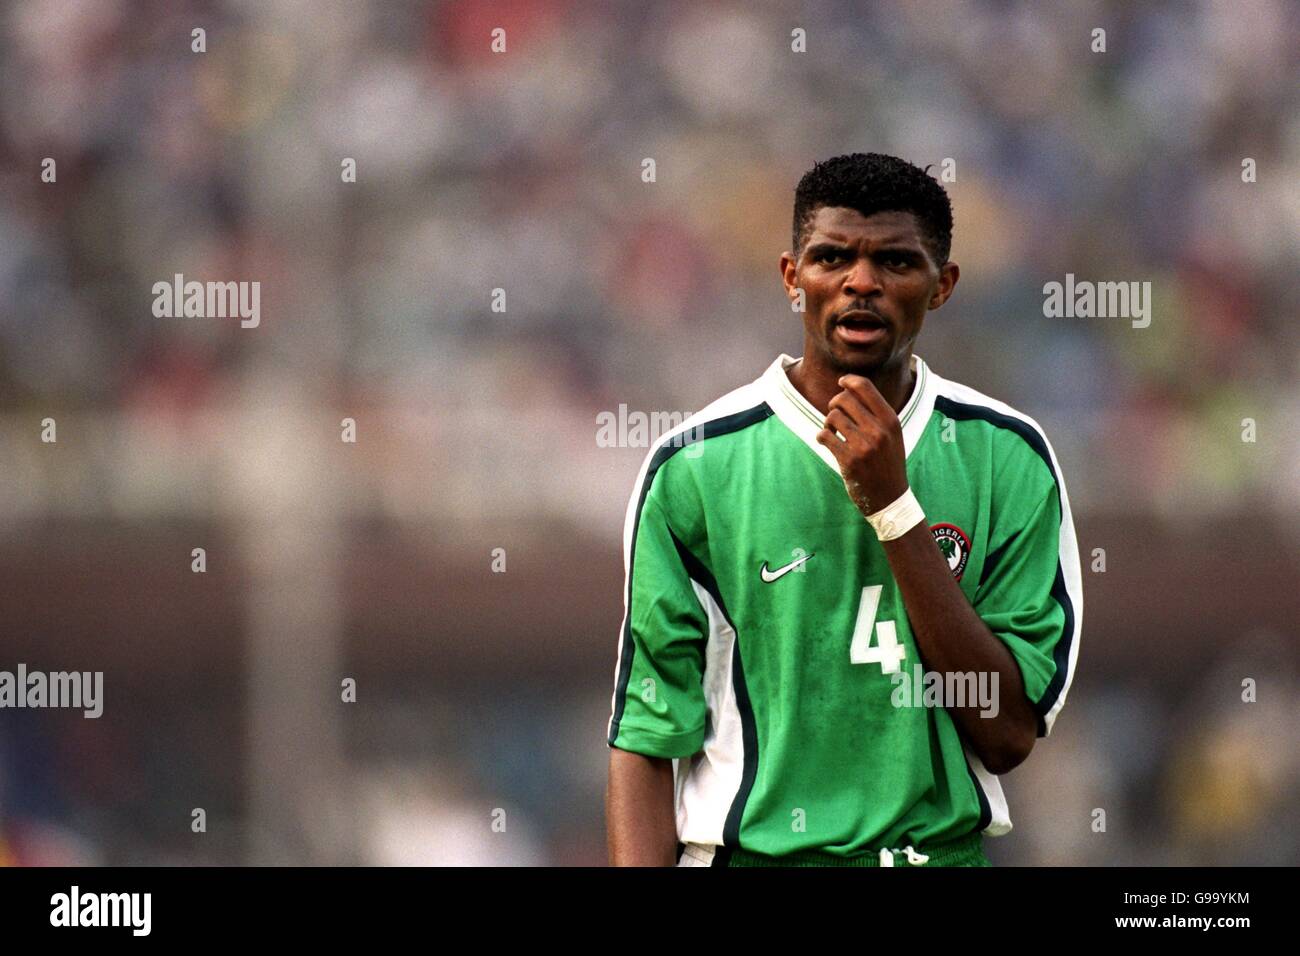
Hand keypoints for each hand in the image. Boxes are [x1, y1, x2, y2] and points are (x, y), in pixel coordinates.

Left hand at [815, 375, 909, 517]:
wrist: (890, 498)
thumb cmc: (887, 462)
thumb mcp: (892, 435)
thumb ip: (876, 412)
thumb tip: (848, 386)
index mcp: (891, 421)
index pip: (865, 387)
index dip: (849, 380)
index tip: (841, 382)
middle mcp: (879, 431)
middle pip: (844, 399)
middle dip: (834, 404)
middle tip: (835, 415)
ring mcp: (864, 446)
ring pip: (832, 417)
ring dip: (828, 423)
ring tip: (833, 432)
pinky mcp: (849, 460)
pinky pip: (824, 436)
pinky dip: (822, 437)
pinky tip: (826, 442)